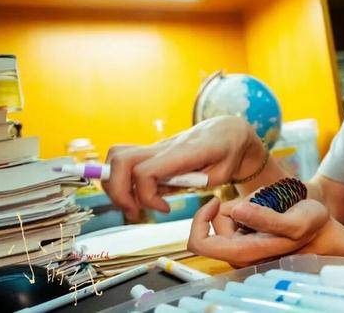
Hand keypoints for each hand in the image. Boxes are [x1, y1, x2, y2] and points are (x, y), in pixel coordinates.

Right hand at [103, 115, 263, 220]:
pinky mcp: (152, 151)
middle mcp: (164, 146)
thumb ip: (200, 183)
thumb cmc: (228, 152)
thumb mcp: (224, 173)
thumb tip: (171, 191)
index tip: (165, 209)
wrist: (227, 130)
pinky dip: (124, 180)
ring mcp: (156, 147)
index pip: (145, 171)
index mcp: (183, 152)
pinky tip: (144, 195)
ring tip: (134, 205)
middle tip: (135, 212)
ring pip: (117, 155)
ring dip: (115, 184)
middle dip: (118, 192)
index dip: (146, 196)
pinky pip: (126, 161)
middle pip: (120, 160)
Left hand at [188, 195, 334, 266]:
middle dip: (231, 207)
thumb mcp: (295, 221)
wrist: (323, 226)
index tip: (216, 201)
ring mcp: (243, 241)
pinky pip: (235, 212)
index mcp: (245, 252)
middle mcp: (239, 250)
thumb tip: (236, 211)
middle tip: (260, 201)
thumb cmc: (312, 225)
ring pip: (224, 216)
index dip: (199, 222)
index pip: (200, 244)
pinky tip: (268, 205)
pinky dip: (248, 203)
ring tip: (270, 204)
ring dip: (243, 204)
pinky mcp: (247, 231)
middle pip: (213, 224)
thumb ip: (266, 219)